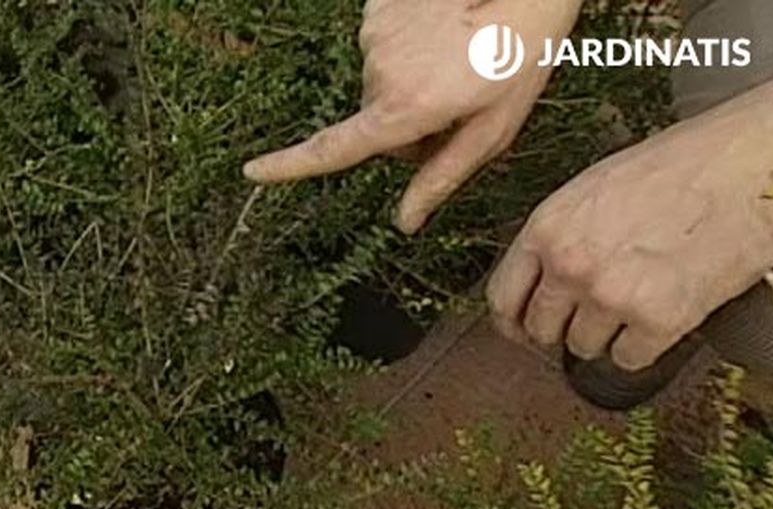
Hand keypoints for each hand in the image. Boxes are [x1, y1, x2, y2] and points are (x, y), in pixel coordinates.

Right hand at [243, 0, 581, 232]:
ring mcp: (375, 35)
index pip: (334, 148)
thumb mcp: (493, 129)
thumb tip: (405, 223)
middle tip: (461, 102)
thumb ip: (442, 177)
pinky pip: (385, 46)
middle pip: (376, 121)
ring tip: (459, 60)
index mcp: (406, 109)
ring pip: (382, 83)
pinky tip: (446, 35)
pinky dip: (411, 48)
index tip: (252, 172)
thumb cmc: (520, 55)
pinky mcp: (378, 8)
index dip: (290, 166)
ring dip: (412, 82)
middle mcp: (379, 73)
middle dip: (409, 123)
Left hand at [488, 70, 772, 370]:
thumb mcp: (597, 188)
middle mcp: (570, 265)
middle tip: (591, 318)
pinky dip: (644, 348)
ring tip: (638, 303)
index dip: (512, 322)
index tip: (523, 331)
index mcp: (548, 227)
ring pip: (584, 349)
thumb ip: (561, 234)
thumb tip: (543, 277)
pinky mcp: (658, 320)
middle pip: (541, 330)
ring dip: (606, 337)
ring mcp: (611, 295)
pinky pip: (630, 360)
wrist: (754, 160)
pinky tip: (663, 316)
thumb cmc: (683, 163)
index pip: (501, 298)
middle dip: (562, 330)